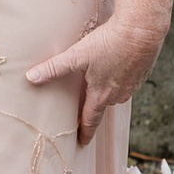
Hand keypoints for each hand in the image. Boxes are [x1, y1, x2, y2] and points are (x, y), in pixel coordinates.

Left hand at [25, 10, 169, 146]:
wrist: (142, 30)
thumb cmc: (109, 42)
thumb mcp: (77, 55)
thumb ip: (54, 68)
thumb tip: (31, 77)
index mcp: (102, 94)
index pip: (90, 120)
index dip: (85, 132)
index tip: (82, 143)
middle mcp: (119, 94)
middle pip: (102, 104)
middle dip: (94, 107)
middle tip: (85, 110)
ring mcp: (133, 85)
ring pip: (116, 92)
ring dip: (107, 89)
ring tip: (99, 84)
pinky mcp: (142, 73)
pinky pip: (127, 81)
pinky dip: (119, 77)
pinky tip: (115, 67)